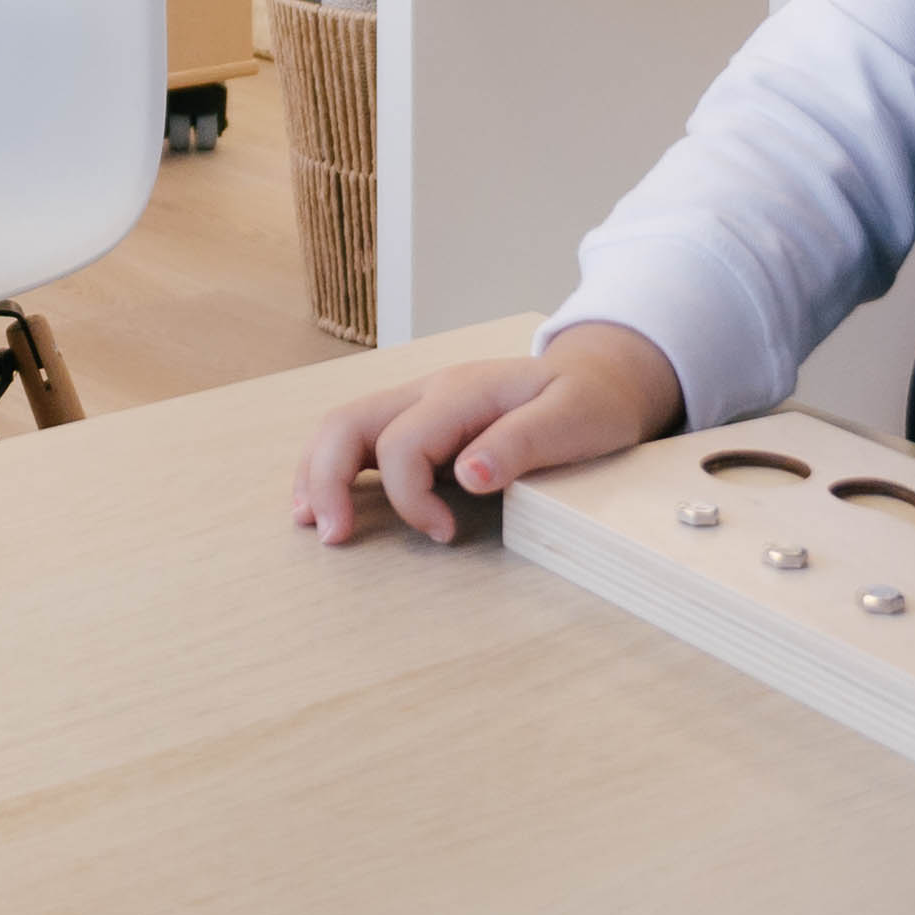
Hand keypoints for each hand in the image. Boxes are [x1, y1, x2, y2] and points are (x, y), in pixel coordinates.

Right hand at [291, 323, 682, 547]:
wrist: (602, 377)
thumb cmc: (592, 402)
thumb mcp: (577, 419)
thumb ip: (521, 443)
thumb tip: (468, 476)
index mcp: (462, 392)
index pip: (401, 443)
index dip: (409, 499)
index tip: (445, 536)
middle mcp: (430, 391)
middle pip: (347, 422)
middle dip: (325, 480)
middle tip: (332, 537)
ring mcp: (421, 403)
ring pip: (343, 426)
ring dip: (318, 473)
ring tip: (312, 522)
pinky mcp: (422, 422)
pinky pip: (360, 438)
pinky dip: (334, 469)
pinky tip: (328, 501)